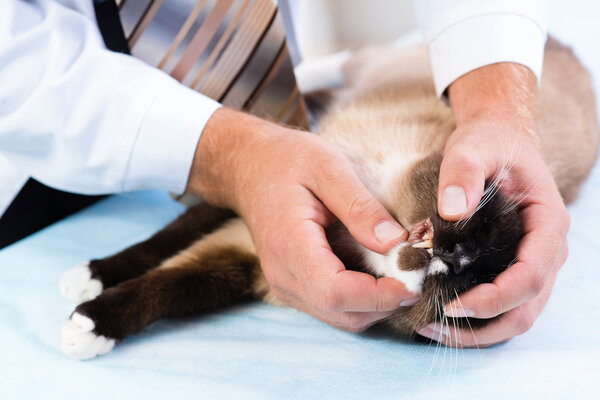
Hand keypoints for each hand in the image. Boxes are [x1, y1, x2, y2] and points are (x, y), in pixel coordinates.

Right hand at [187, 107, 416, 331]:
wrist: (248, 167)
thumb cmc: (286, 161)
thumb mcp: (328, 168)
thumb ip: (361, 207)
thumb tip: (397, 242)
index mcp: (289, 245)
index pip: (336, 292)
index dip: (380, 295)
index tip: (415, 278)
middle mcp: (283, 275)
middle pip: (343, 314)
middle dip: (386, 303)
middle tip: (416, 273)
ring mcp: (285, 284)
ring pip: (340, 317)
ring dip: (376, 304)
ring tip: (401, 272)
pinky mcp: (293, 285)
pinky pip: (332, 307)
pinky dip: (362, 300)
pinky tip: (378, 273)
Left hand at [417, 63, 569, 346]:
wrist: (498, 140)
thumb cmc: (489, 144)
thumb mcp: (473, 148)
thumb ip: (462, 173)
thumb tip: (452, 210)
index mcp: (547, 224)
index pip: (530, 276)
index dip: (495, 299)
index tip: (453, 305)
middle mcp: (547, 250)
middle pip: (526, 307)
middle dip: (482, 326)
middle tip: (434, 328)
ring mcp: (533, 261)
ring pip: (517, 313)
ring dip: (479, 330)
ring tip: (432, 330)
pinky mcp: (513, 264)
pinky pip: (504, 303)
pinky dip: (478, 317)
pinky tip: (442, 315)